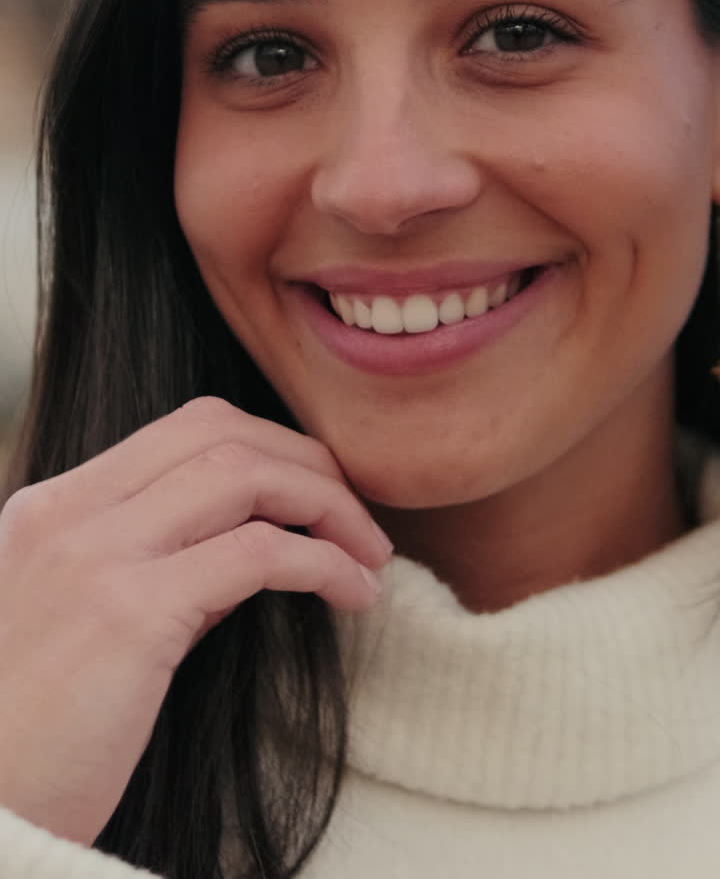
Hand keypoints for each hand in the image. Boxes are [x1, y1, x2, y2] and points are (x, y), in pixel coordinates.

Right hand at [0, 397, 390, 846]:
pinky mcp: (130, 614)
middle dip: (308, 463)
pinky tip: (354, 593)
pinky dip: (323, 561)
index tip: (318, 490)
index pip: (184, 429)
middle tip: (359, 517)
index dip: (270, 447)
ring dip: (327, 504)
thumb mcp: (82, 622)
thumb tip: (251, 545)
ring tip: (370, 552)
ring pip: (243, 474)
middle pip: (220, 434)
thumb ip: (154, 569)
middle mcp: (69, 513)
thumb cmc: (33, 736)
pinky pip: (258, 554)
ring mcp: (95, 555)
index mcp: (52, 506)